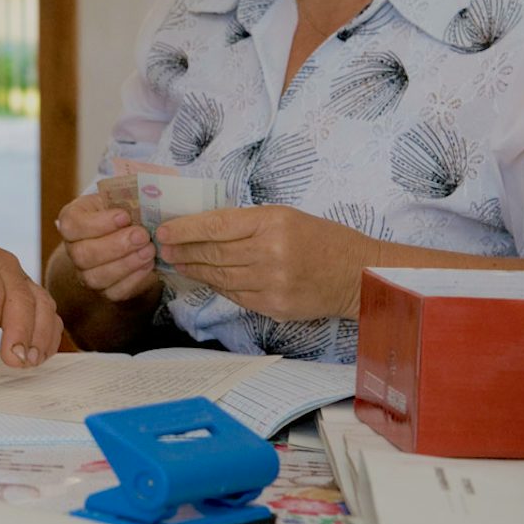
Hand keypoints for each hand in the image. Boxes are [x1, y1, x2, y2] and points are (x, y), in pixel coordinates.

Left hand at [0, 240, 62, 367]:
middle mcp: (6, 264)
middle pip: (21, 297)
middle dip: (20, 333)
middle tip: (13, 361)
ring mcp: (23, 277)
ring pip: (42, 303)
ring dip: (39, 336)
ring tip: (29, 362)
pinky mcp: (33, 292)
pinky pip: (49, 312)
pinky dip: (48, 335)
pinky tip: (39, 356)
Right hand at [55, 192, 159, 303]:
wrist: (129, 233)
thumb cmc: (122, 210)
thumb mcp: (119, 196)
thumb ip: (125, 194)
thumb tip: (144, 189)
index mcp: (72, 221)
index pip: (73, 225)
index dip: (98, 223)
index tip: (125, 216)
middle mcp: (74, 249)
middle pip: (83, 255)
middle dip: (116, 246)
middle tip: (142, 235)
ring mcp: (86, 273)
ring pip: (96, 277)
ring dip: (126, 264)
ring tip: (149, 250)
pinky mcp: (104, 290)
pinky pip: (115, 292)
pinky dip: (134, 279)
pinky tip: (149, 265)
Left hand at [157, 205, 374, 320]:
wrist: (359, 274)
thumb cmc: (323, 239)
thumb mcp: (286, 217)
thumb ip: (248, 223)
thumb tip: (206, 229)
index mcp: (272, 222)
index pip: (216, 226)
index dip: (185, 229)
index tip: (164, 231)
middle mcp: (269, 252)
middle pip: (213, 253)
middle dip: (183, 250)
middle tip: (164, 248)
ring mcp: (271, 283)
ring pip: (220, 277)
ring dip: (194, 270)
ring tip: (178, 263)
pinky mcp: (274, 306)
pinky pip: (236, 296)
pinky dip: (218, 286)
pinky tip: (207, 279)